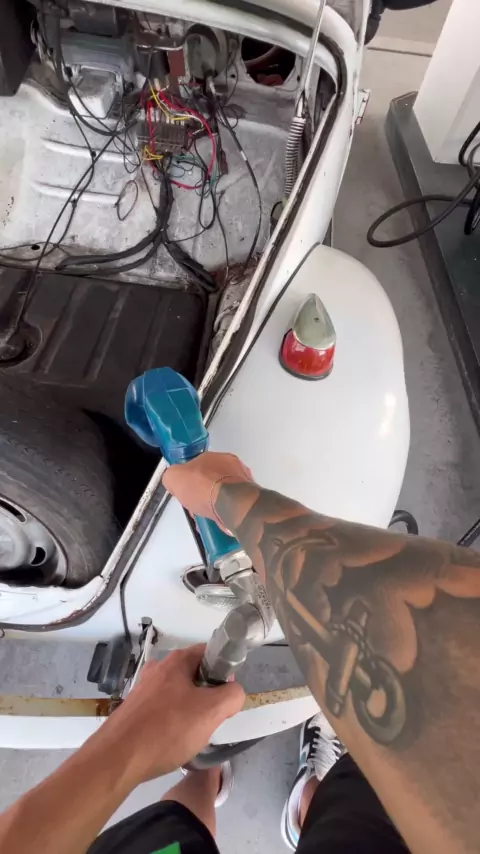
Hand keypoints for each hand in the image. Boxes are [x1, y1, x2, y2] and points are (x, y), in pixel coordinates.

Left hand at [99, 646, 244, 784]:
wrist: (117, 758)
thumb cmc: (167, 730)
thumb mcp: (211, 712)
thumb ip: (232, 696)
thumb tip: (233, 692)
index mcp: (176, 661)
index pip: (210, 653)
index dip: (224, 672)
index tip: (226, 697)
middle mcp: (158, 669)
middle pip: (195, 676)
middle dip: (208, 697)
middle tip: (211, 720)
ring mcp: (143, 689)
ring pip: (180, 695)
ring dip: (191, 713)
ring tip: (191, 736)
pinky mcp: (134, 710)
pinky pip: (163, 711)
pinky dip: (172, 724)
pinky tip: (172, 744)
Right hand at [162, 452, 252, 519]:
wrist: (230, 503)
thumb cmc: (203, 487)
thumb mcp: (173, 477)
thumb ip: (172, 476)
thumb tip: (174, 481)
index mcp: (216, 457)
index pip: (200, 465)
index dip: (190, 479)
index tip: (186, 491)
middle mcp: (233, 467)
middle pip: (213, 480)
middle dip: (203, 494)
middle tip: (195, 505)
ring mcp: (244, 483)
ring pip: (224, 494)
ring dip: (213, 504)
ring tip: (205, 516)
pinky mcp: (250, 500)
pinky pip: (233, 506)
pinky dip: (224, 513)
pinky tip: (216, 521)